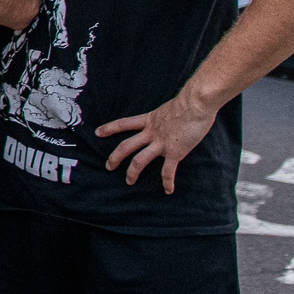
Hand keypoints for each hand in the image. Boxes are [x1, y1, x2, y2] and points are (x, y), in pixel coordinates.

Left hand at [97, 89, 220, 193]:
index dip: (109, 128)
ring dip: (132, 172)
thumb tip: (170, 118)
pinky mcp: (174, 152)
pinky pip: (167, 171)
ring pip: (139, 160)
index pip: (124, 123)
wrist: (196, 103)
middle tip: (108, 167)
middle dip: (115, 157)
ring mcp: (161, 143)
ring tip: (129, 182)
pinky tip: (168, 190)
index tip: (97, 132)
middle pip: (126, 146)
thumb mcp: (169, 108)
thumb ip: (165, 116)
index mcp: (149, 120)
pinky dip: (167, 182)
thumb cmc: (189, 102)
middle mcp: (151, 132)